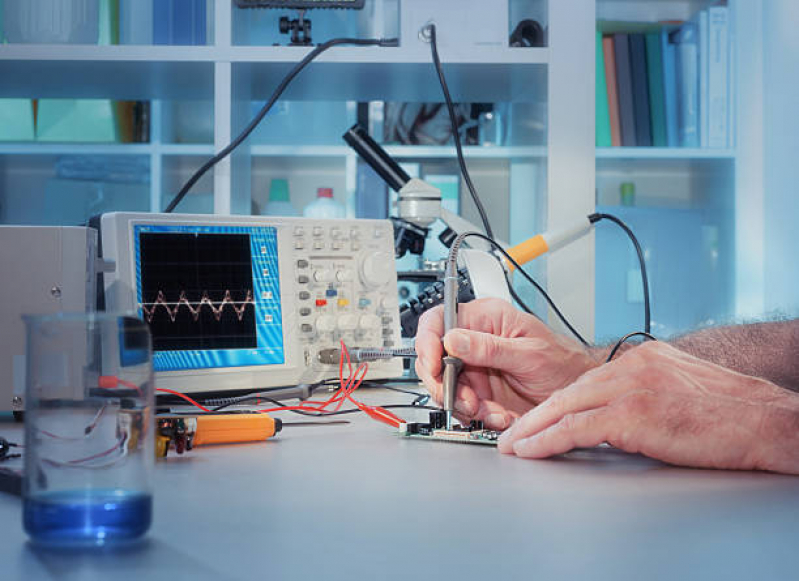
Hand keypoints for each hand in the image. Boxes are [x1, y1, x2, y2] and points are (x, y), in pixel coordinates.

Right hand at [414, 298, 599, 429]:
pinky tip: (497, 415)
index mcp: (486, 318)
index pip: (439, 319)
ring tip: (487, 409)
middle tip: (463, 397)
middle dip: (444, 382)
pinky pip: (461, 406)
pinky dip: (476, 416)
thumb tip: (453, 339)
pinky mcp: (478, 393)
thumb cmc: (564, 363)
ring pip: (444, 386)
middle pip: (434, 357)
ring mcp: (474, 369)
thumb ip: (490, 347)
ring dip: (462, 403)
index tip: (434, 363)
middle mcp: (475, 341)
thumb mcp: (531, 353)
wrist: (577, 394)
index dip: (427, 340)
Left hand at [497, 341, 798, 473]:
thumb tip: (623, 414)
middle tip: (511, 432)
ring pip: (564, 406)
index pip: (585, 381)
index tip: (537, 417)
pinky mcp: (634, 414)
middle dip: (535, 415)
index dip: (556, 402)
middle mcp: (631, 366)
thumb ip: (646, 393)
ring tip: (512, 445)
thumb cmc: (731, 412)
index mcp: (642, 358)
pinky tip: (532, 451)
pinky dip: (548, 441)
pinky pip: (577, 429)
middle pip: (567, 390)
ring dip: (533, 428)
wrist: (766, 420)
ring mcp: (631, 387)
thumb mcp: (680, 390)